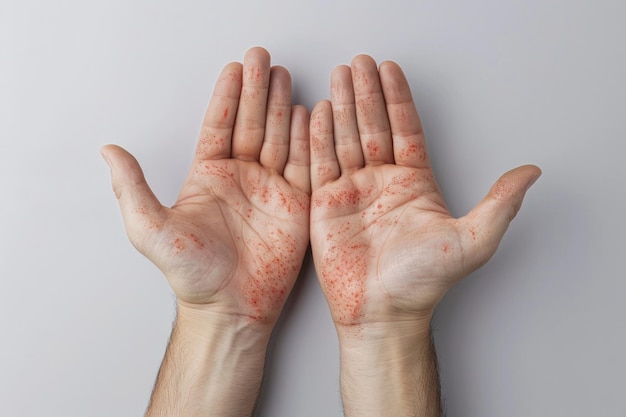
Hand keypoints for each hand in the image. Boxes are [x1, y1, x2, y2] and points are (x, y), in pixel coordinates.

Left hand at [102, 47, 309, 326]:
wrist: (229, 307)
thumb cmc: (192, 274)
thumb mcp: (150, 228)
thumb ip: (132, 187)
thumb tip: (108, 150)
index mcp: (209, 177)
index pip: (220, 126)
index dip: (228, 96)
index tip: (234, 68)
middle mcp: (241, 178)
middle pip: (251, 124)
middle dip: (258, 90)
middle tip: (262, 58)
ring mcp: (271, 190)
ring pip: (279, 138)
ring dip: (282, 106)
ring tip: (286, 77)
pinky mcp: (296, 205)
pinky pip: (304, 165)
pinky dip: (308, 139)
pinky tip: (310, 114)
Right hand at [310, 55, 540, 328]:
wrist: (382, 313)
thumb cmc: (422, 282)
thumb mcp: (471, 241)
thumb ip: (499, 204)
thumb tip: (531, 172)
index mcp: (414, 183)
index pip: (405, 129)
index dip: (398, 98)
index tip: (390, 70)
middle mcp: (383, 182)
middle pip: (374, 126)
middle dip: (366, 93)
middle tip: (359, 64)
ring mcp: (353, 192)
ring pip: (346, 139)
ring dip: (341, 107)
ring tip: (338, 77)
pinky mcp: (326, 206)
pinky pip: (321, 164)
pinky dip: (318, 138)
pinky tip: (316, 113)